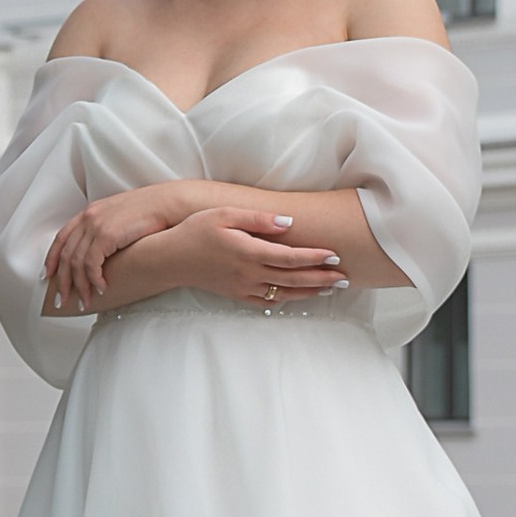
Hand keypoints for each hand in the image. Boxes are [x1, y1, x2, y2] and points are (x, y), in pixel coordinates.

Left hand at [41, 185, 187, 314]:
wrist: (167, 204)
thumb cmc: (150, 212)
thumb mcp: (120, 217)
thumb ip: (106, 229)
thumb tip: (102, 251)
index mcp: (90, 212)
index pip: (62, 238)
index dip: (52, 259)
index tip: (48, 276)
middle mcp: (89, 217)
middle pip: (66, 254)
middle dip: (63, 280)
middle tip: (63, 299)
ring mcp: (96, 225)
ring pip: (77, 262)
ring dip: (80, 286)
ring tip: (85, 302)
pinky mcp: (107, 235)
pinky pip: (92, 263)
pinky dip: (94, 279)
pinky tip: (102, 288)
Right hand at [164, 204, 351, 309]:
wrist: (171, 258)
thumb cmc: (197, 230)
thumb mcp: (225, 214)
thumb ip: (258, 219)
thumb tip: (288, 223)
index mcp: (248, 252)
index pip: (290, 258)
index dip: (314, 258)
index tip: (335, 256)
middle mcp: (248, 274)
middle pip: (293, 280)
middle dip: (321, 279)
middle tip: (345, 278)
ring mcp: (242, 288)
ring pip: (284, 294)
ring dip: (309, 293)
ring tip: (331, 289)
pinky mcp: (236, 295)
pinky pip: (266, 302)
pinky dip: (286, 300)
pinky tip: (298, 296)